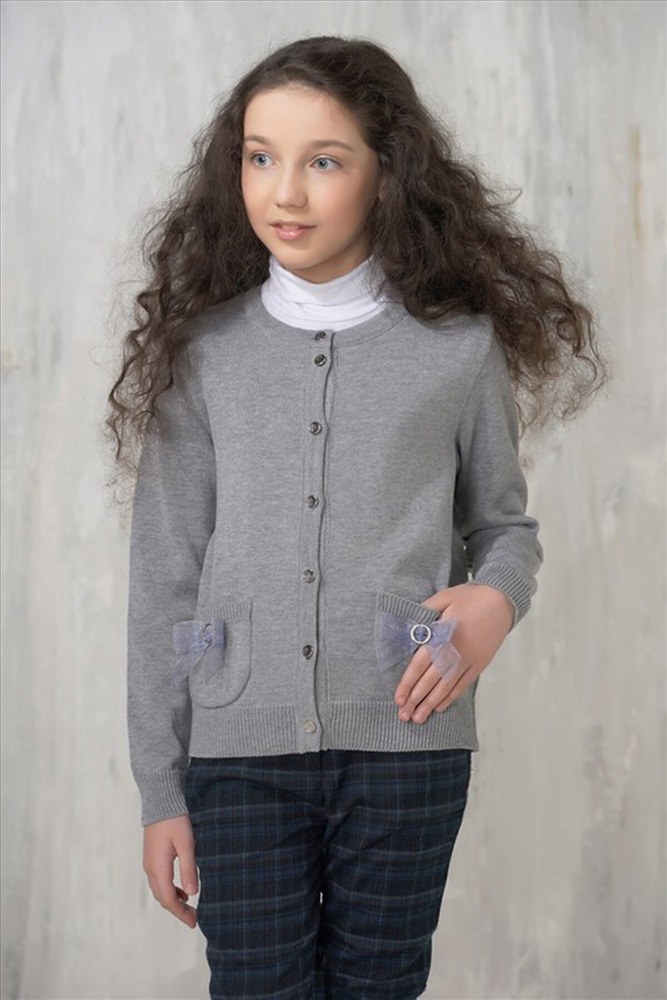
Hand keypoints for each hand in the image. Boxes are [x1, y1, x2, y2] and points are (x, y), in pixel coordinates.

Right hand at [143, 814, 198, 927]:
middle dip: (177, 910)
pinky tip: (182, 888)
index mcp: (159, 868)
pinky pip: (159, 880)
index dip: (181, 913)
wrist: (160, 801)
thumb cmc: (174, 820)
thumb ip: (188, 869)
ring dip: (173, 900)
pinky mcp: (152, 856)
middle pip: (163, 898)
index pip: (169, 899)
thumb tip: (192, 894)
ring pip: (160, 890)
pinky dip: (170, 889)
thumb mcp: (186, 844)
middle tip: (193, 918)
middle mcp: (151, 869)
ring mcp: (149, 863)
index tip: (194, 922)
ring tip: (189, 906)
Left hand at [394, 583, 514, 723]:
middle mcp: (457, 652)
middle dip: (416, 700)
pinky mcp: (480, 663)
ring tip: (418, 718)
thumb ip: (424, 611)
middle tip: (404, 715)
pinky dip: (450, 697)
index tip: (399, 698)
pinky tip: (439, 707)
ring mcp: (470, 660)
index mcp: (444, 635)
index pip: (421, 664)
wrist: (502, 599)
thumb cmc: (470, 597)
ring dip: (431, 704)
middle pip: (431, 680)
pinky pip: (463, 684)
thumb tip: (406, 627)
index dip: (408, 682)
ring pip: (446, 687)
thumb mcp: (443, 597)